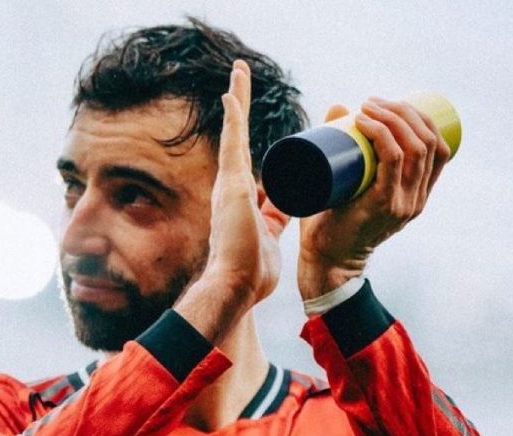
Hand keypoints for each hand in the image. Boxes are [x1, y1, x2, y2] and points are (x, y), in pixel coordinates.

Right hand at [175, 60, 288, 342]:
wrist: (236, 286)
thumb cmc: (251, 271)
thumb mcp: (269, 237)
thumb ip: (273, 222)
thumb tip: (282, 213)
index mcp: (243, 196)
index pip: (248, 155)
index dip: (248, 133)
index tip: (253, 111)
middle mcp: (233, 184)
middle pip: (237, 135)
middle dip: (238, 104)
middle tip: (240, 76)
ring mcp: (230, 182)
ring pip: (234, 131)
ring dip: (236, 99)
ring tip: (239, 72)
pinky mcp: (232, 184)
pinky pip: (233, 142)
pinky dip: (233, 116)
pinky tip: (232, 91)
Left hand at [297, 98, 451, 297]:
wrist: (325, 261)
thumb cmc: (332, 221)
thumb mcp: (350, 182)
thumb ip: (346, 148)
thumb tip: (340, 107)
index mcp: (418, 194)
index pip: (438, 148)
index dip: (420, 119)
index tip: (389, 104)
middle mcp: (417, 199)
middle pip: (428, 141)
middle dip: (404, 111)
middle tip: (373, 102)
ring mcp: (403, 202)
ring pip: (414, 147)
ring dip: (392, 117)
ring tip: (367, 106)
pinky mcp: (383, 204)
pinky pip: (392, 160)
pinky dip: (381, 134)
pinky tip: (366, 121)